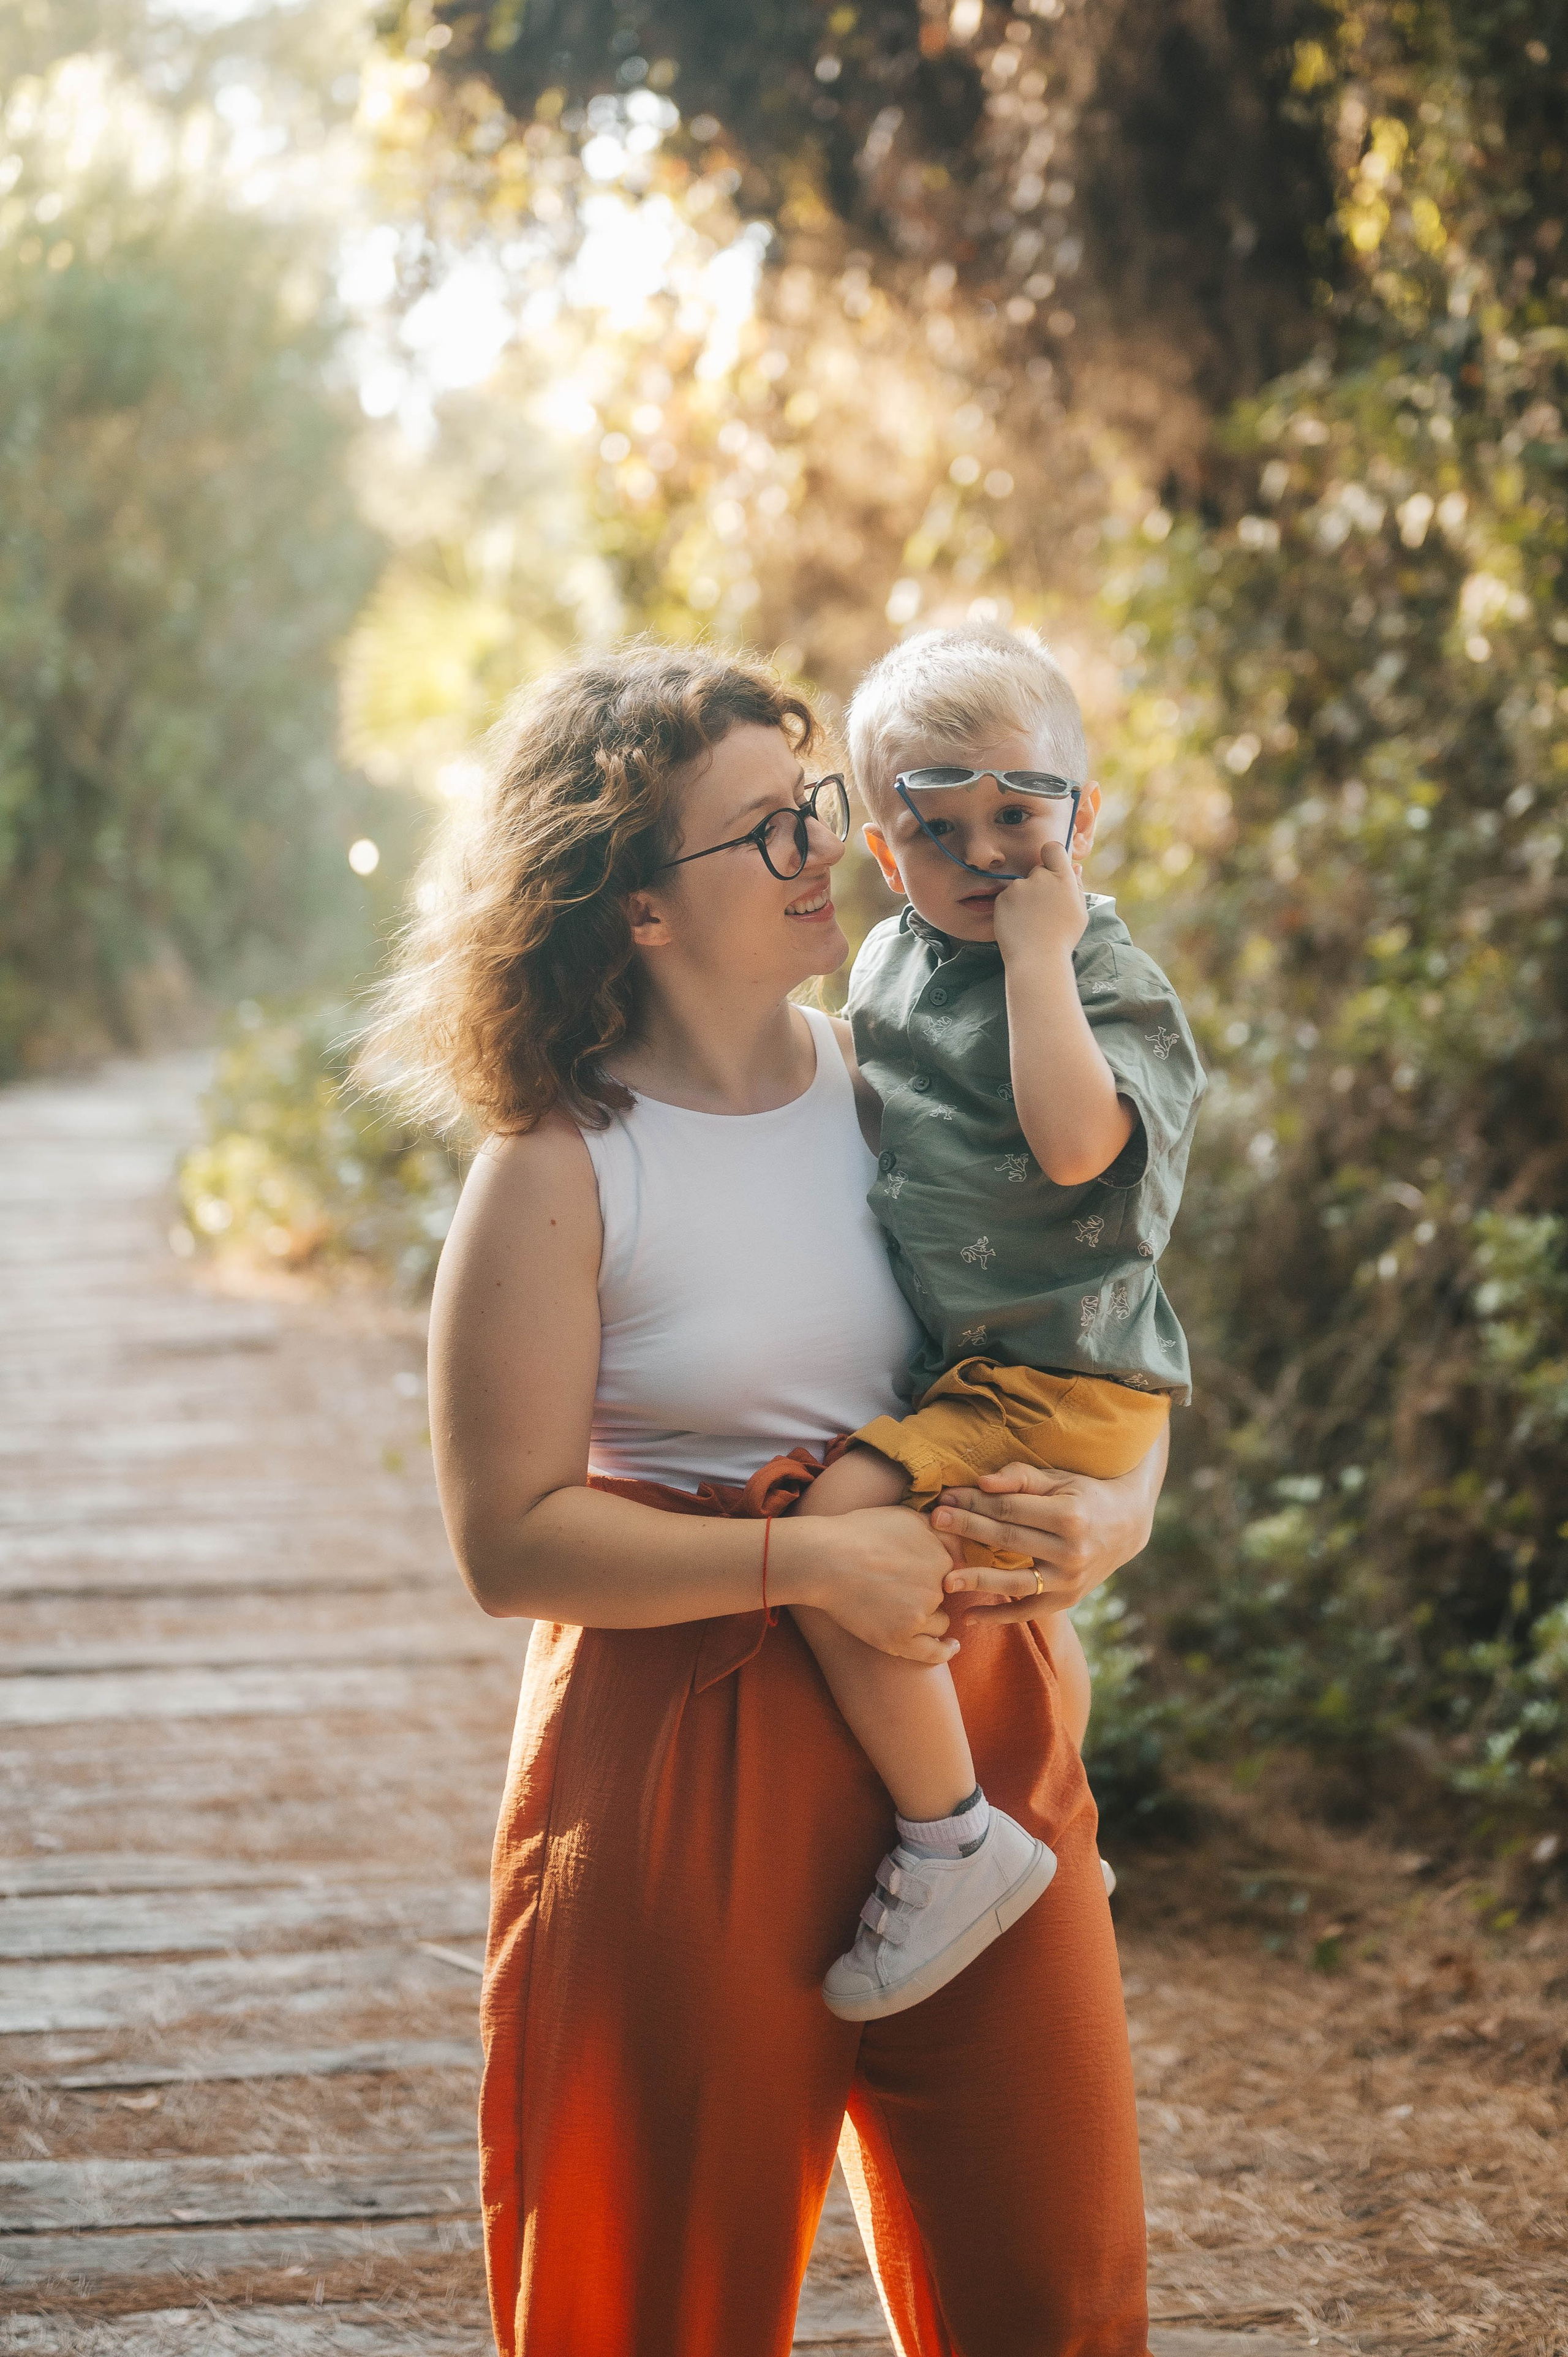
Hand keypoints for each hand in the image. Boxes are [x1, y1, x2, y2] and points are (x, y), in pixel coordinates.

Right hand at [803, 1506, 959, 1664]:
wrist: (824, 1560)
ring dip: (928, 1617)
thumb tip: (958, 1539)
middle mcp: (936, 1586)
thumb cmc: (859, 1534)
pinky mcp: (900, 1638)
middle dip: (930, 1590)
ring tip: (899, 1606)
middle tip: (898, 1584)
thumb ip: (939, 1528)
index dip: (935, 1568)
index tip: (919, 1569)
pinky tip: (951, 1646)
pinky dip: (945, 1650)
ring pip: (940, 1621)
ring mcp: (919, 1615)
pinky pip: (934, 1652)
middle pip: (947, 1595)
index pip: (955, 1569)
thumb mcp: (906, 1516)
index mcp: (941, 1556)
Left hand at [932, 1442, 1163, 1623]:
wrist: (1126, 1526)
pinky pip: (1028, 1611)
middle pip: (1008, 1540)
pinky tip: (970, 1616)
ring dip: (978, 1580)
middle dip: (968, 1530)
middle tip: (934, 1523)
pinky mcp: (1067, 1600)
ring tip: (946, 1580)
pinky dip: (999, 1617)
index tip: (945, 1498)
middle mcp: (1072, 1551)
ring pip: (1015, 1582)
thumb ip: (1021, 1478)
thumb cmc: (1084, 1495)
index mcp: (1069, 1515)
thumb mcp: (1059, 1479)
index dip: (974, 1502)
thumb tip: (982, 1482)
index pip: (1010, 1508)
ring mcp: (1070, 1580)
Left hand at [991, 839, 1087, 966]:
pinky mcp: (1002, 898)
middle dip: (1040, 885)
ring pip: (1021, 886)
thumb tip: (1074, 867)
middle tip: (1043, 910)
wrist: (1037, 959)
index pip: (1052, 849)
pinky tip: (1019, 924)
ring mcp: (1018, 887)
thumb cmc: (1062, 938)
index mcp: (1062, 878)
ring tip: (1031, 922)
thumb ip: (1077, 885)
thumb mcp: (1079, 912)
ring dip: (1025, 897)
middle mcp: (1039, 877)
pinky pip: (1008, 897)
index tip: (1051, 868)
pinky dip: (1011, 908)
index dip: (1051, 856)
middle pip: (1037, 871)